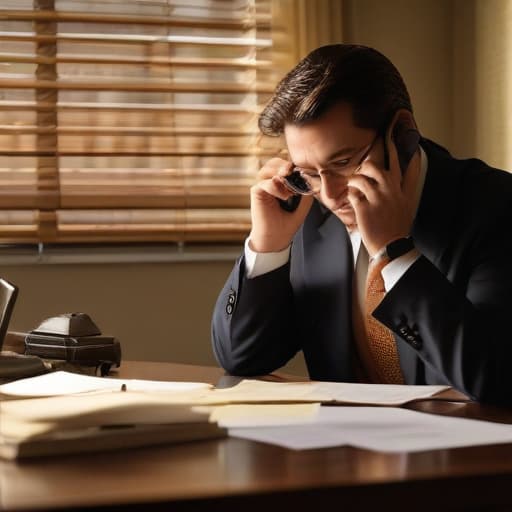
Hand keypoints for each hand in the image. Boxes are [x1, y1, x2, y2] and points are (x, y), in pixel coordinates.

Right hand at [249, 157, 312, 252]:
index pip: (285, 165)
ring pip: (267, 168)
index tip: (303, 171)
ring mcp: (263, 186)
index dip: (293, 165)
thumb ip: (306, 189)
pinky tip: (284, 197)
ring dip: (279, 174)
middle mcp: (271, 182)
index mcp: (281, 183)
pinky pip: (264, 182)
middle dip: (284, 165)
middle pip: (274, 162)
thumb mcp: (303, 204)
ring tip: (289, 188)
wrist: (276, 238)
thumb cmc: (287, 223)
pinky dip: (275, 187)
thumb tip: (309, 176)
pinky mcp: (256, 192)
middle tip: (292, 171)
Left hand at [346, 130, 415, 256]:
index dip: (397, 148)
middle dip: (366, 167)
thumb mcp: (407, 205)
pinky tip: (354, 202)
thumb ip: (406, 187)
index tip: (393, 130)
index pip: (403, 165)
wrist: (391, 247)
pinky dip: (351, 196)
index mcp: (403, 191)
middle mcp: (392, 191)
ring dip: (354, 182)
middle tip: (361, 172)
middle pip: (376, 167)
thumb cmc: (397, 228)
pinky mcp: (365, 207)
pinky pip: (353, 193)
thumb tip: (408, 170)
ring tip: (354, 188)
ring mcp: (378, 199)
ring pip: (361, 178)